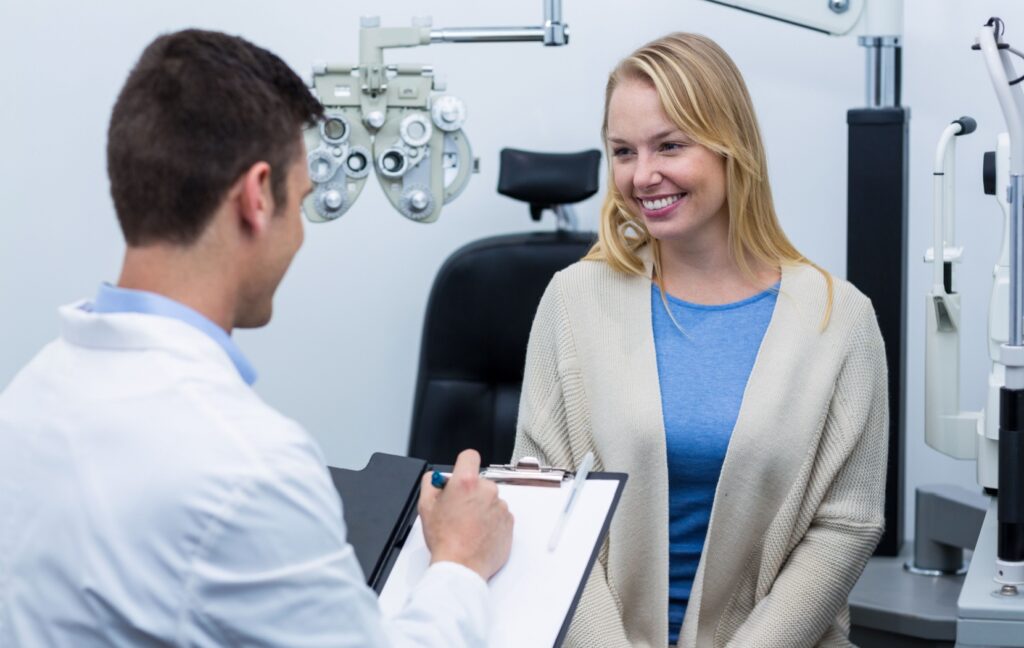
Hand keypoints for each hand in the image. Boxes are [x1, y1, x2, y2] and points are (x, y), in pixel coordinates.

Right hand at [418, 449, 513, 580]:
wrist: (461, 567)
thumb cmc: (446, 540)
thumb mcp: (426, 507)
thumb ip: (430, 484)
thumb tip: (435, 479)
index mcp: (466, 483)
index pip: (469, 456)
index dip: (463, 464)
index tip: (460, 473)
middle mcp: (487, 491)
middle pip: (479, 482)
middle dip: (470, 492)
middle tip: (458, 511)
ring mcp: (501, 506)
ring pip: (490, 499)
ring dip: (481, 508)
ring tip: (467, 526)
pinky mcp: (509, 522)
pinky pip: (499, 515)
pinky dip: (491, 521)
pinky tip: (478, 533)